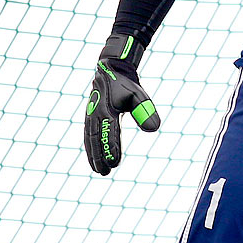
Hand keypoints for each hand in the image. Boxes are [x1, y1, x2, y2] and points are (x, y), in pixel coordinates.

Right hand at [84, 32, 160, 175]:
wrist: (111, 70)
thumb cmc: (126, 84)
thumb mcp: (139, 95)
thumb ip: (145, 111)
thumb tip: (154, 129)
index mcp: (107, 108)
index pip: (110, 132)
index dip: (111, 148)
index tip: (115, 163)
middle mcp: (96, 113)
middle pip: (96, 139)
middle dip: (100, 156)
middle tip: (105, 172)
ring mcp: (90, 115)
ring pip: (90, 139)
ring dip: (93, 155)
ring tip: (99, 170)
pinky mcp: (90, 116)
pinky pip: (88, 135)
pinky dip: (90, 147)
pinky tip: (93, 158)